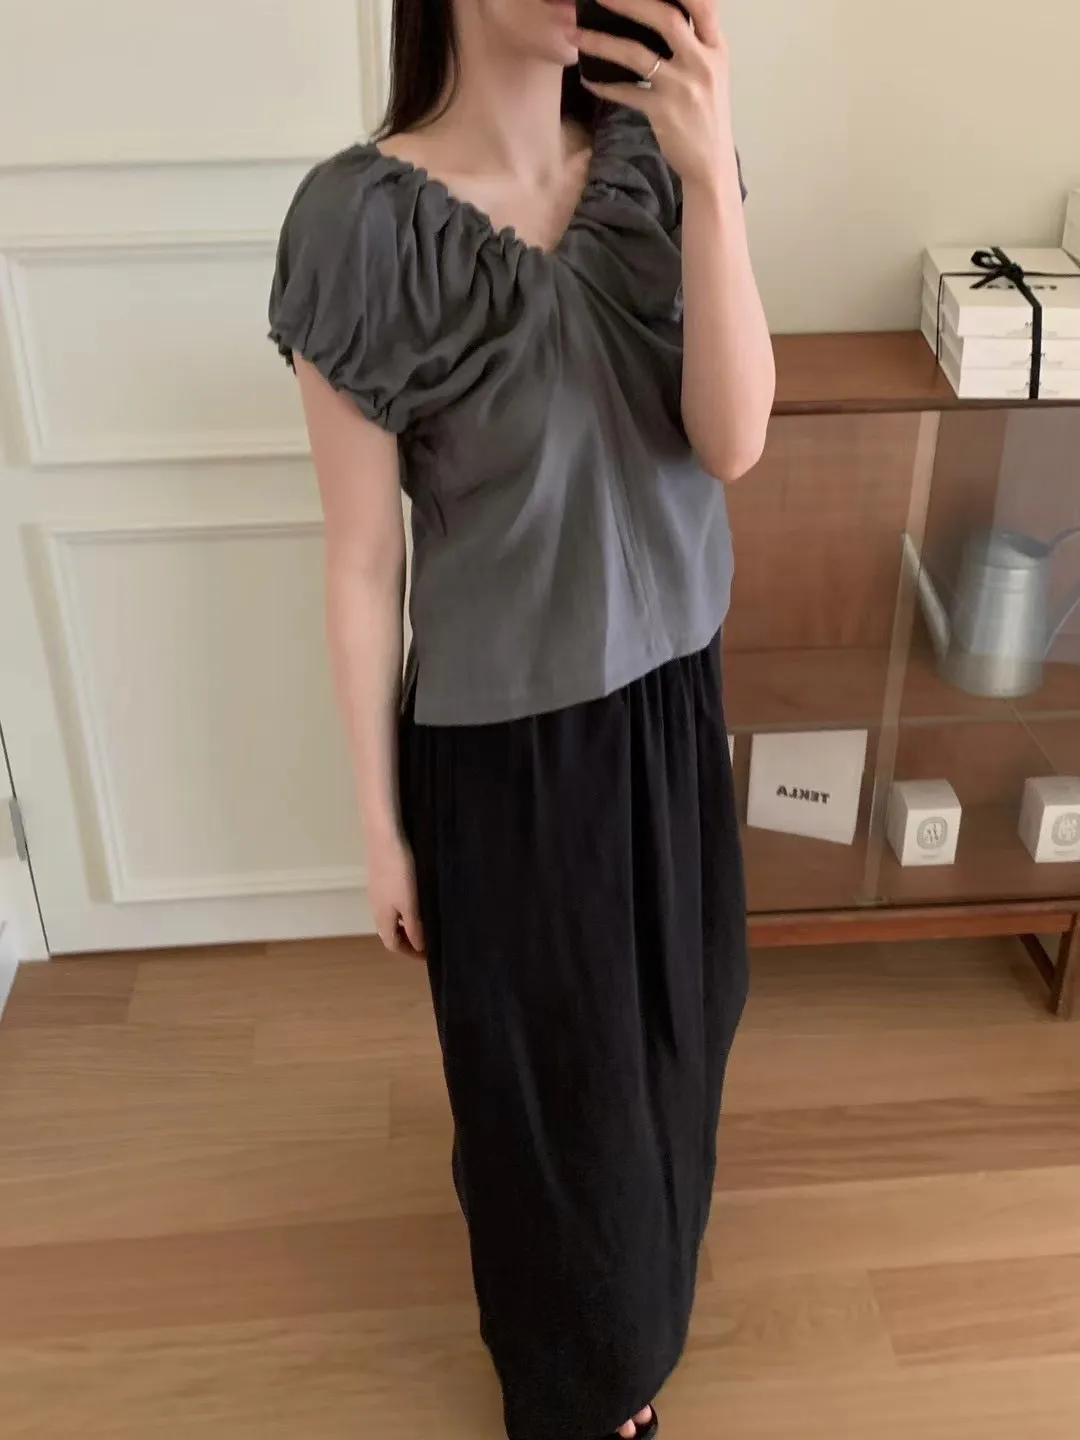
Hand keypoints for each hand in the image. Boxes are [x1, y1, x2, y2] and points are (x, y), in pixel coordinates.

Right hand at [367, 830, 425, 957]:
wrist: (384, 838)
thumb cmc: (398, 873)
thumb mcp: (410, 904)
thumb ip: (414, 927)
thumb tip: (418, 947)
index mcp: (382, 918)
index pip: (393, 944)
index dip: (410, 952)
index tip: (427, 955)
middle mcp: (376, 909)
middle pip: (390, 932)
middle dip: (407, 941)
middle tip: (427, 941)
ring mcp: (376, 893)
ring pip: (390, 918)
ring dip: (405, 925)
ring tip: (424, 923)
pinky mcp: (380, 879)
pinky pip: (391, 904)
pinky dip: (403, 911)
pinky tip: (414, 901)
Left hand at [575, 0, 736, 193]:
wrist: (711, 162)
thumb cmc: (707, 114)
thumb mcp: (711, 72)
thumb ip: (694, 43)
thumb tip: (664, 16)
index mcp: (715, 48)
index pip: (702, 5)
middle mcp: (701, 63)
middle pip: (665, 18)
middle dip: (629, 2)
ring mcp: (681, 88)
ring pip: (636, 54)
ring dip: (602, 42)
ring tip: (575, 35)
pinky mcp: (662, 112)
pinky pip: (625, 92)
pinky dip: (604, 85)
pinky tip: (587, 79)